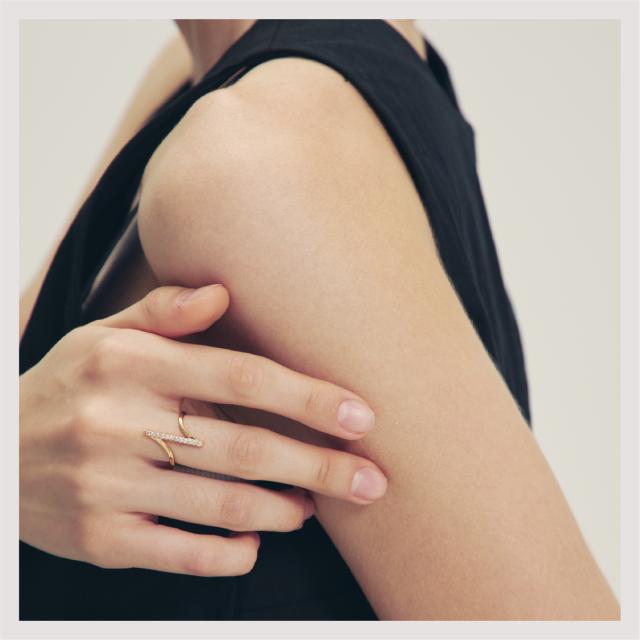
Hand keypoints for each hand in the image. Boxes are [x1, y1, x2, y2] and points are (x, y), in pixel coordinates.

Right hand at [20, 284, 386, 576]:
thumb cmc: (68, 386)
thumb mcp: (103, 336)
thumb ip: (163, 313)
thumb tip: (222, 293)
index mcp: (130, 365)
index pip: (240, 378)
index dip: (307, 399)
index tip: (359, 415)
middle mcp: (119, 424)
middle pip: (244, 448)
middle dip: (318, 467)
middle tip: (370, 480)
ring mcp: (108, 487)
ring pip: (220, 505)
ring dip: (282, 509)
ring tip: (314, 506)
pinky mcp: (100, 540)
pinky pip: (179, 555)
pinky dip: (227, 553)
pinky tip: (255, 541)